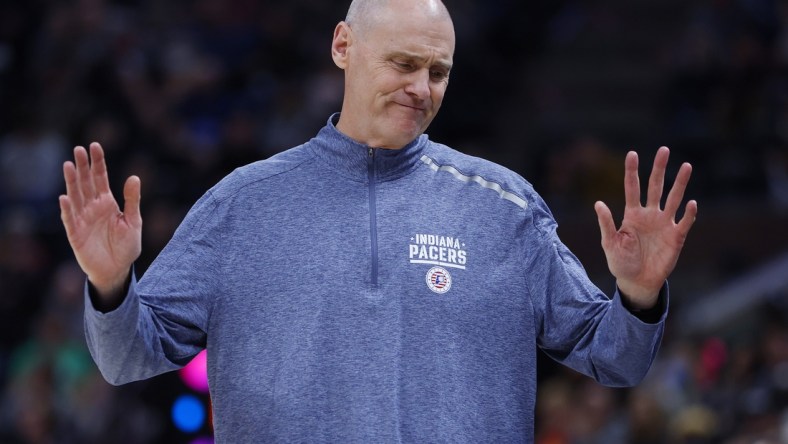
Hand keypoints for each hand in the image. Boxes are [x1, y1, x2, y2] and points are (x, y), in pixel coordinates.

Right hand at [59, 142, 141, 300]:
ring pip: (75, 197)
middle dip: (82, 167)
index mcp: (107, 203)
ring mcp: (83, 219)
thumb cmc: (126, 246)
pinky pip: (70, 220)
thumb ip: (132, 200)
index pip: (101, 178)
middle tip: (78, 149)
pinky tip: (64, 197)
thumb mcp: (134, 221)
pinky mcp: (76, 234)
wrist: (118, 270)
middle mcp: (93, 208)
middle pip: (86, 183)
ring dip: (71, 182)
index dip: (98, 163)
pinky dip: (67, 210)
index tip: (94, 146)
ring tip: (68, 165)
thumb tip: (134, 176)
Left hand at [594, 147, 697, 309]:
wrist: (637, 281)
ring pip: (674, 198)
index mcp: (632, 214)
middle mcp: (650, 214)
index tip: (632, 154)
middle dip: (659, 169)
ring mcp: (664, 224)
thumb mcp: (610, 243)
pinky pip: (684, 221)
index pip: (632, 188)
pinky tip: (691, 203)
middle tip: (664, 150)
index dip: (632, 171)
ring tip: (686, 166)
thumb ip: (606, 223)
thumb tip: (598, 203)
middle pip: (655, 187)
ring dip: (680, 183)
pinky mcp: (677, 237)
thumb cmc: (621, 261)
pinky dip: (688, 213)